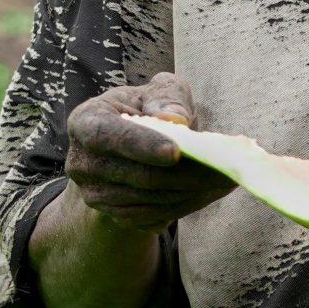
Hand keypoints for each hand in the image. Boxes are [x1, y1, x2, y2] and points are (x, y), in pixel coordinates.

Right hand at [63, 72, 232, 232]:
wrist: (130, 144)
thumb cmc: (148, 109)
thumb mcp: (158, 91)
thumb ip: (167, 96)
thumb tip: (175, 118)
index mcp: (85, 121)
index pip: (107, 136)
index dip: (140, 145)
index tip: (175, 152)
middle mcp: (82, 163)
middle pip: (138, 176)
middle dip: (187, 174)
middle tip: (226, 170)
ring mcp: (96, 194)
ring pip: (151, 201)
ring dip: (193, 193)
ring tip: (226, 179)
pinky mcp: (115, 215)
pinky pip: (155, 216)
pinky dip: (187, 205)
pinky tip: (212, 191)